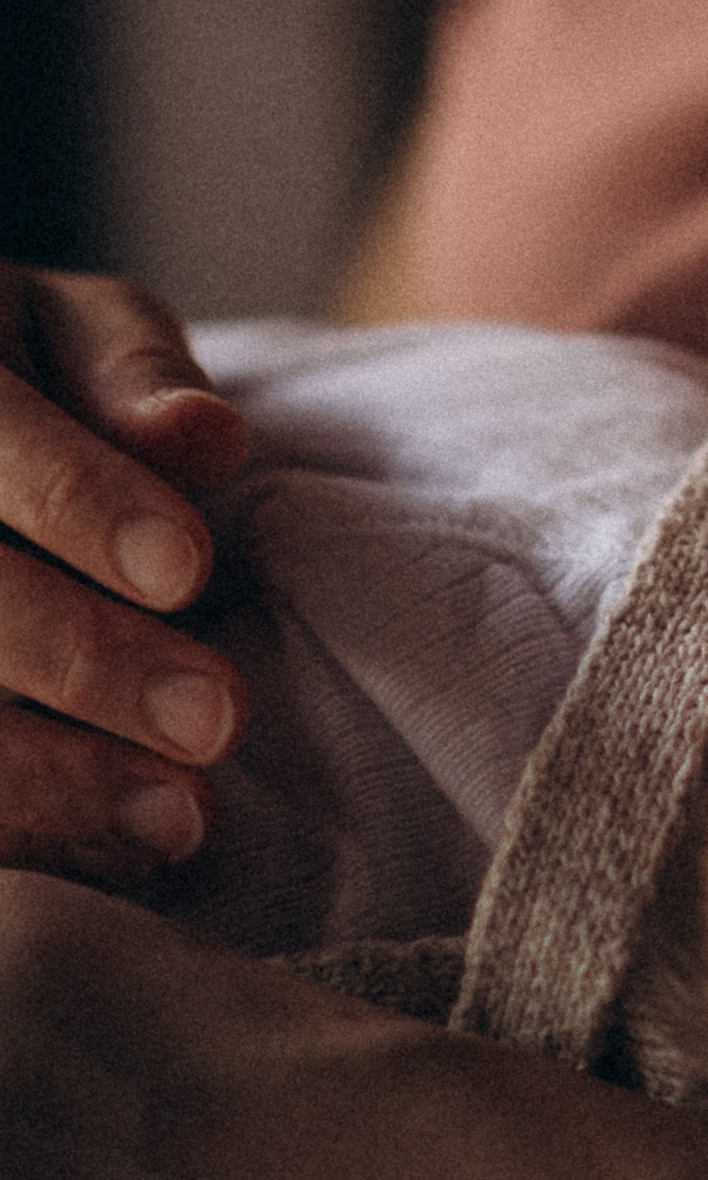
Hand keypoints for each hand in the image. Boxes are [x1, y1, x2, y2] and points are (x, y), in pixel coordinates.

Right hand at [0, 268, 248, 881]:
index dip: (82, 505)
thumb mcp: (67, 330)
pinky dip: (18, 832)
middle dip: (83, 659)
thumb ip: (129, 371)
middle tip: (215, 719)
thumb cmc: (17, 375)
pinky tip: (113, 849)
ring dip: (47, 779)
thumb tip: (206, 438)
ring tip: (181, 815)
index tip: (190, 568)